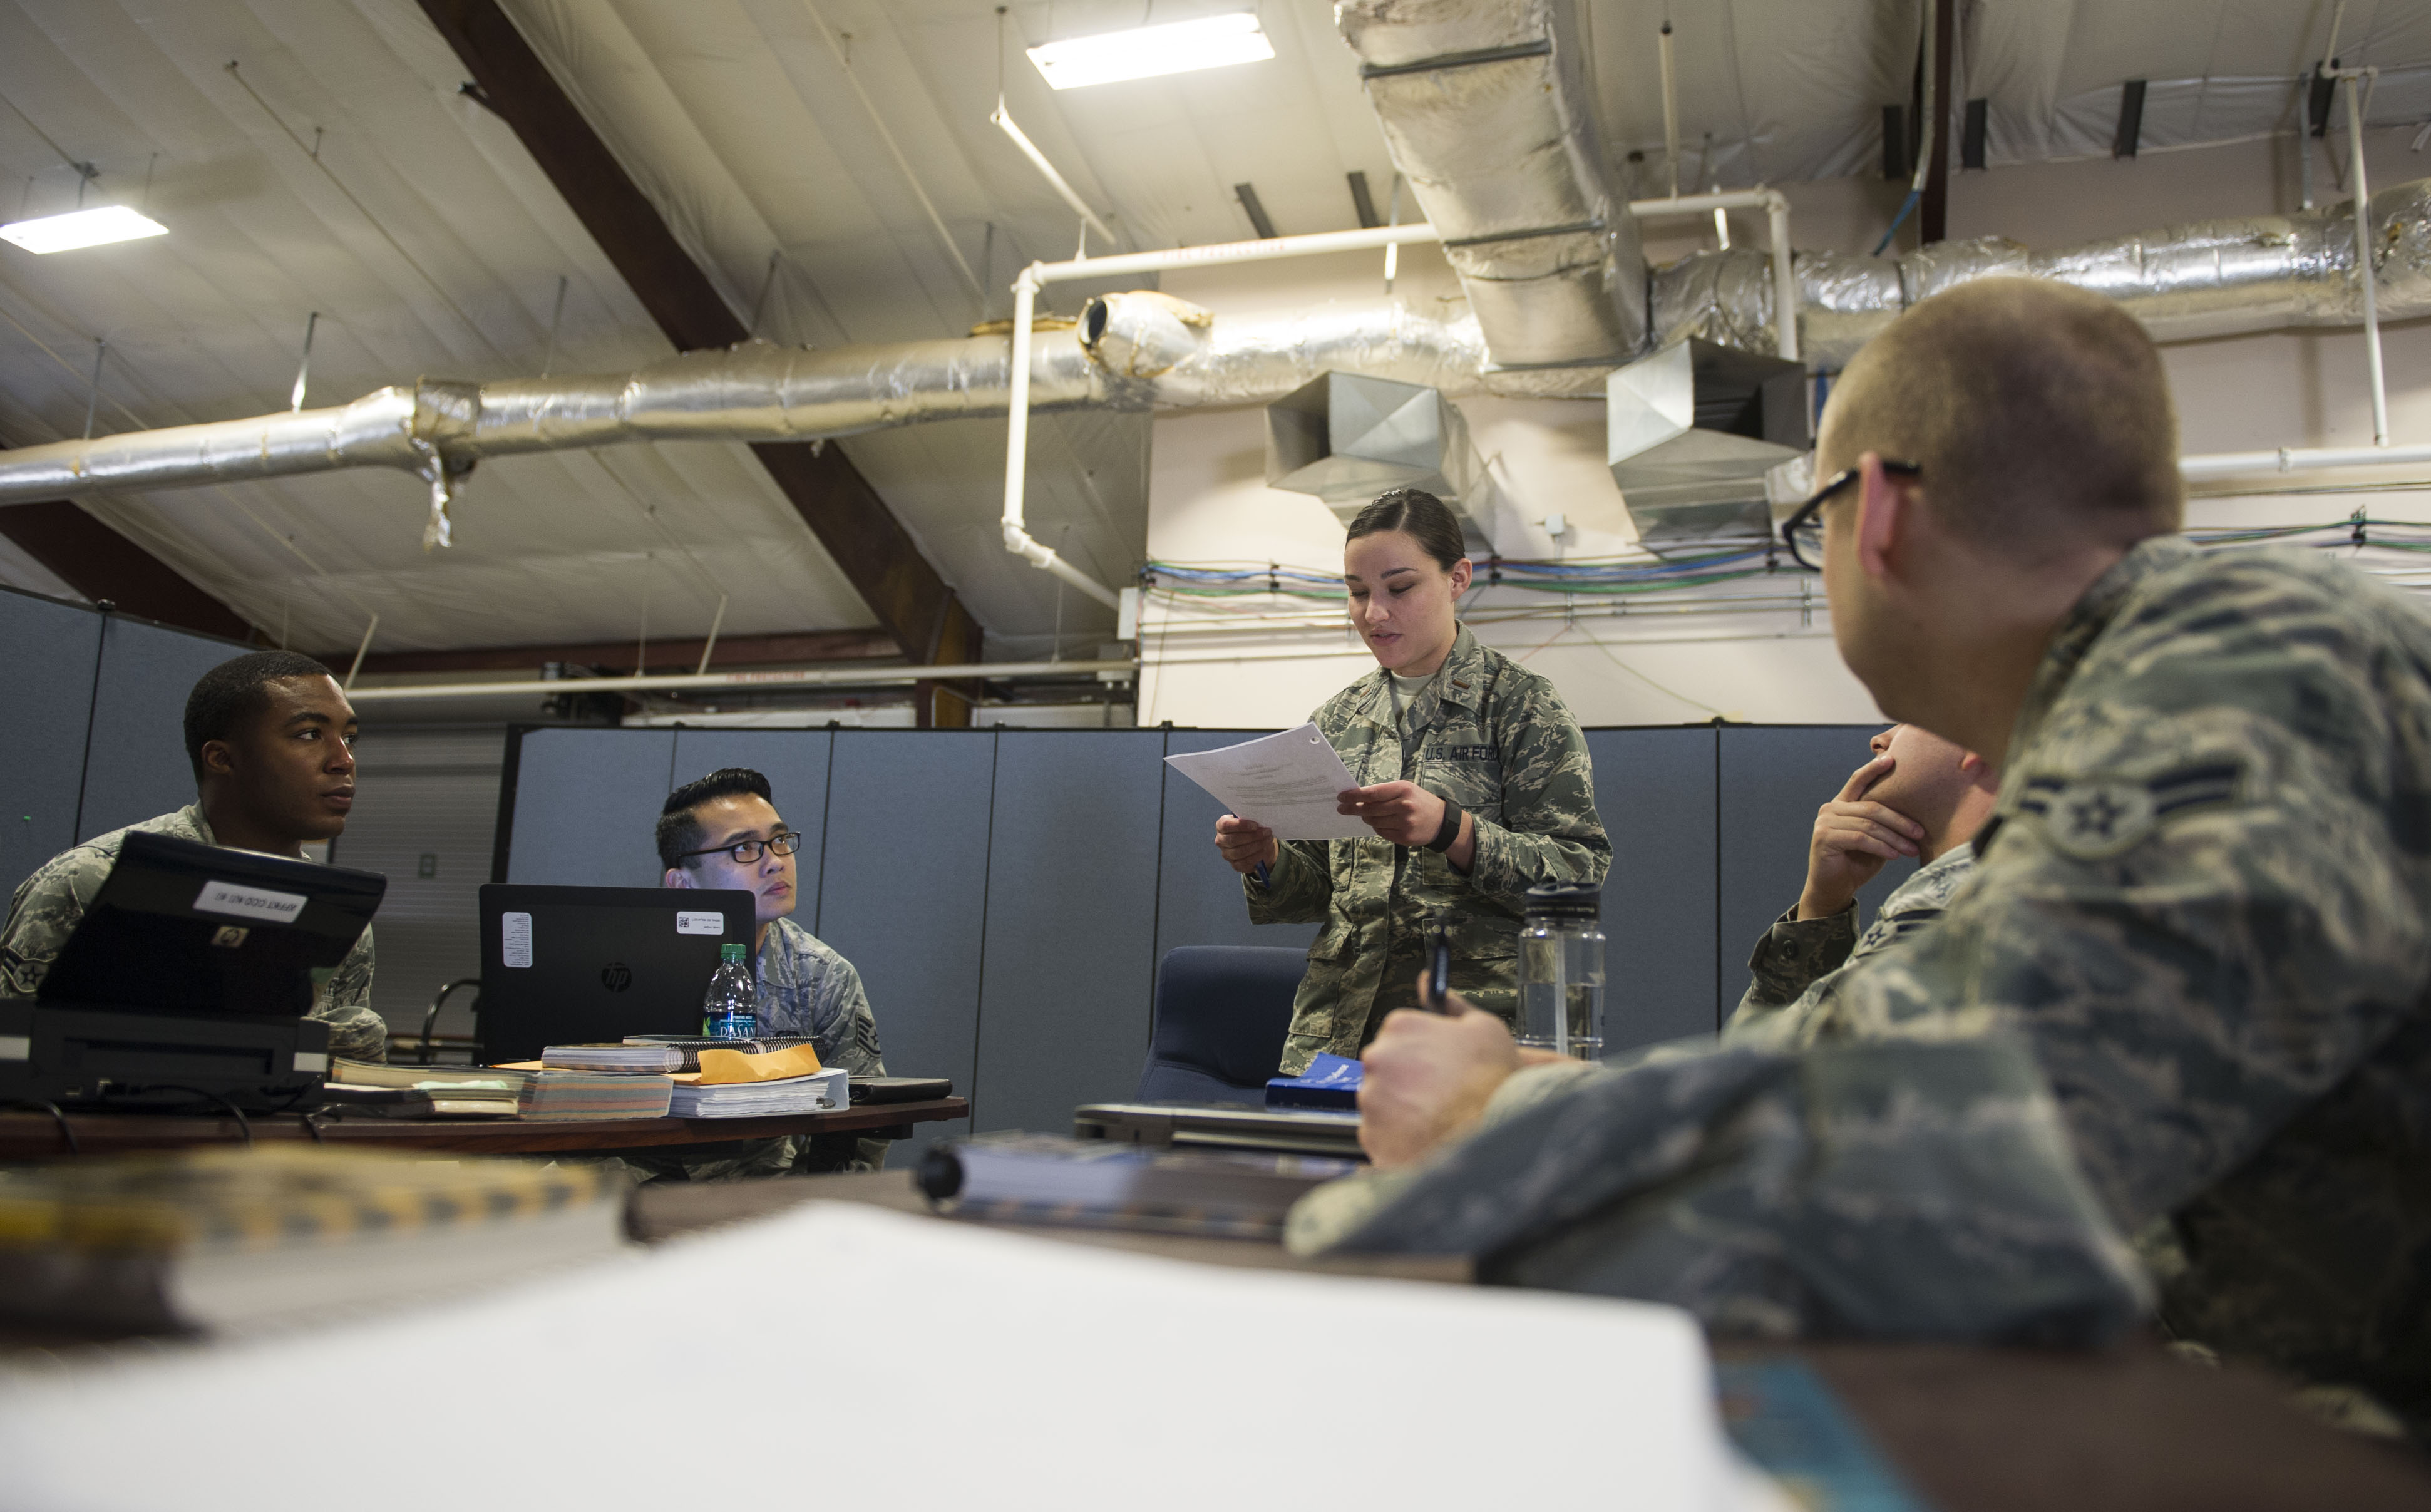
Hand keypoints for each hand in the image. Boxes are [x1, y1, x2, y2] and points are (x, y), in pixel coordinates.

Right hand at [1215, 814, 1278, 875]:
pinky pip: (1245, 862)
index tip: (1255, 825)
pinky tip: (1264, 850)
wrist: (1257, 844)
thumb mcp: (1250, 821)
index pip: (1225, 825)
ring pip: (1240, 851)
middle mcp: (1221, 840)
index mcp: (1221, 826)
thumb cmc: (1252, 829)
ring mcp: (1226, 854)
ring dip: (1257, 845)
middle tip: (1267, 832)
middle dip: (1253, 836)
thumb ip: (1251, 819)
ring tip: (1268, 840)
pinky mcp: (1235, 864)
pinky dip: (1257, 856)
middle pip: (1233, 839)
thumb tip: (1259, 821)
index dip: (1240, 825)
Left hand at [1337, 781, 1444, 847]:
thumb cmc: (1418, 801)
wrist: (1441, 821)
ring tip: (1366, 814)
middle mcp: (1404, 806)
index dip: (1354, 796)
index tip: (1341, 797)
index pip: (1372, 793)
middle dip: (1353, 809)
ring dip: (1366, 818)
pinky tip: (1381, 823)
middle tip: (1342, 808)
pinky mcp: (1405, 838)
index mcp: (1403, 789)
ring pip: (1374, 822)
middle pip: (1370, 809)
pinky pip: (1381, 832)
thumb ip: (1384, 792)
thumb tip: (1358, 798)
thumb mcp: (1405, 789)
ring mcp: (1405, 823)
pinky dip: (1377, 827)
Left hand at [1357, 985, 1520, 1168]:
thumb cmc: (1492, 1081)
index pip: (1401, 1035)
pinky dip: (1400, 1138)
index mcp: (1400, 1027)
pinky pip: (1382, 1135)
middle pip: (1388, 1068)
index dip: (1424, 1053)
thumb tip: (1428, 982)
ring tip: (1439, 1119)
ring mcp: (1371, 1099)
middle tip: (1442, 1095)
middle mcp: (1376, 1059)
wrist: (1493, 1135)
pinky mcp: (1371, 1136)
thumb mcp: (1484, 1028)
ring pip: (1383, 1102)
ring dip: (1404, 1110)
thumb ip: (1451, 1005)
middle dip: (1410, 1081)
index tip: (1440, 1067)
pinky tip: (1428, 1137)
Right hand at [1796, 753, 1923, 919]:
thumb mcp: (1874, 839)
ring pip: (1869, 825)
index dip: (1873, 769)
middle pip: (1872, 807)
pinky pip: (1860, 839)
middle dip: (1900, 821)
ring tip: (1911, 849)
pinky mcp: (1823, 837)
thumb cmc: (1856, 863)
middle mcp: (1830, 809)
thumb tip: (1915, 817)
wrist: (1833, 888)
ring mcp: (1825, 822)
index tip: (1892, 759)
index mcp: (1842, 804)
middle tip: (1920, 832)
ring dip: (1895, 838)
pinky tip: (1894, 855)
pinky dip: (1881, 847)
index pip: (1858, 781)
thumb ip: (1883, 825)